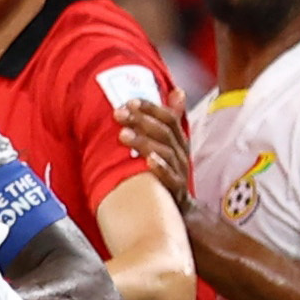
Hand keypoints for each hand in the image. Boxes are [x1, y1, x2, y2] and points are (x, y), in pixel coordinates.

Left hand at [115, 92, 192, 207]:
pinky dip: (160, 168)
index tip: (129, 101)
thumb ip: (172, 118)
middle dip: (141, 120)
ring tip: (123, 135)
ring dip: (144, 142)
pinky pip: (170, 177)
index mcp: (178, 140)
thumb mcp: (172, 144)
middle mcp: (180, 152)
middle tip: (118, 113)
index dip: (151, 108)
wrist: (180, 208)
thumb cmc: (171, 169)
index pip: (169, 118)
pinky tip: (147, 161)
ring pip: (165, 152)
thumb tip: (178, 90)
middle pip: (164, 132)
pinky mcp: (176, 189)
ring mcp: (180, 170)